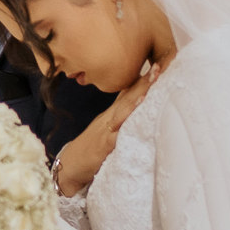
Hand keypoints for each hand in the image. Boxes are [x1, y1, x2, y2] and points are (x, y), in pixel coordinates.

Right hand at [54, 64, 161, 195]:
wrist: (69, 166)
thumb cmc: (91, 148)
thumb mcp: (107, 129)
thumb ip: (121, 117)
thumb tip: (139, 103)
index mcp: (113, 114)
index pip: (129, 93)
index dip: (143, 79)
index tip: (159, 64)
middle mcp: (110, 118)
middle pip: (129, 96)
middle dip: (145, 81)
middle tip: (160, 65)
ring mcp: (106, 130)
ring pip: (125, 109)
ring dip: (138, 94)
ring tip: (152, 80)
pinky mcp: (104, 145)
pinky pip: (118, 132)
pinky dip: (126, 121)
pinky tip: (135, 113)